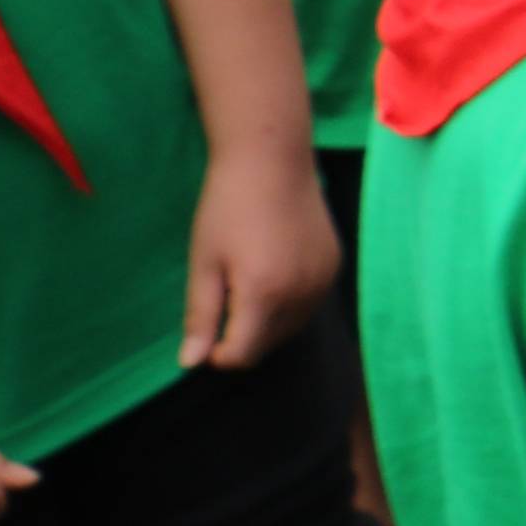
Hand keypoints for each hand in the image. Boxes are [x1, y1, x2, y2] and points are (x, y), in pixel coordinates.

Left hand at [181, 144, 344, 369]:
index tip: (204, 330)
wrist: (272, 161)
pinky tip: (273, 269)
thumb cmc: (227, 208)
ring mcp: (323, 282)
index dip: (216, 354)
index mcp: (263, 294)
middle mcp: (301, 295)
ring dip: (265, 322)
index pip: (241, 355)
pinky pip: (308, 304)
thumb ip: (201, 316)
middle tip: (222, 297)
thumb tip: (191, 363)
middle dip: (241, 336)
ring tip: (246, 281)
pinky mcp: (334, 268)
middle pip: (267, 345)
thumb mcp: (204, 263)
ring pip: (290, 328)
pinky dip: (288, 302)